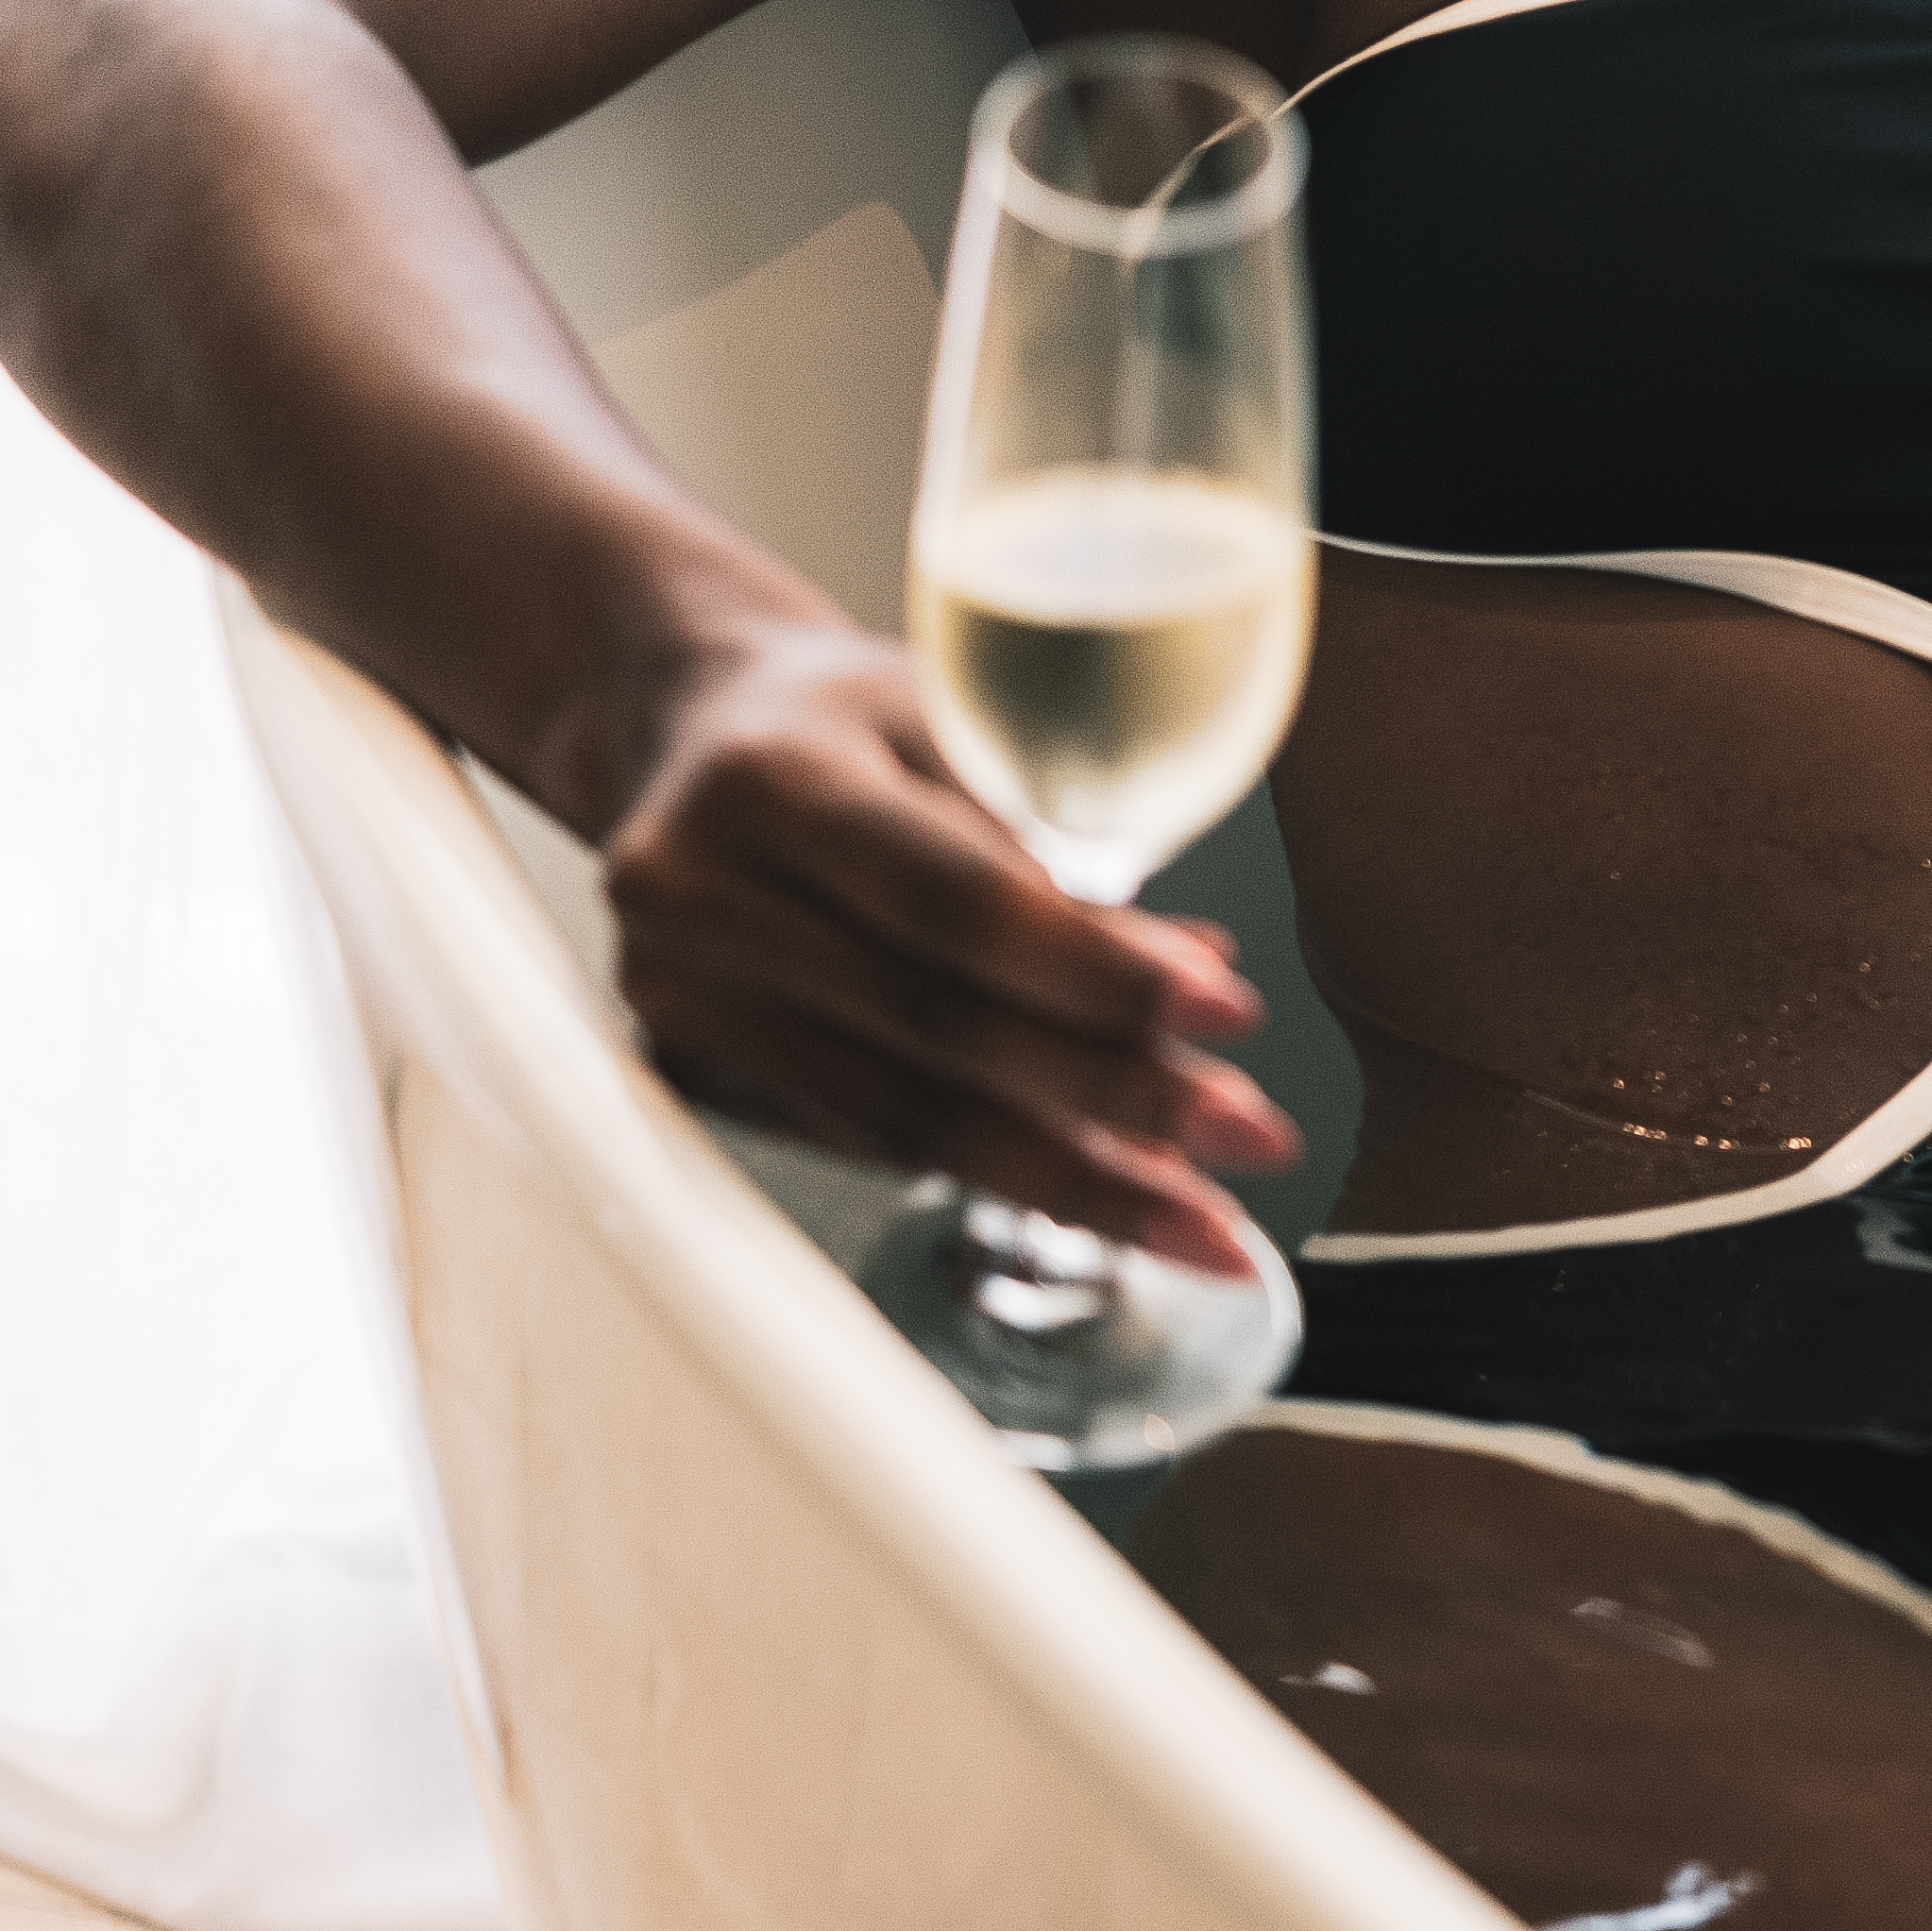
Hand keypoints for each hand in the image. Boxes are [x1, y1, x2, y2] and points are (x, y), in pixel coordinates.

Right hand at [591, 617, 1290, 1268]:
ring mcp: (679, 997)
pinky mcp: (689, 1071)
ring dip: (1070, 1175)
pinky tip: (1098, 1187)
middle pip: (937, 1028)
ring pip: (906, 1115)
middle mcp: (698, 898)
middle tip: (1252, 1136)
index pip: (956, 901)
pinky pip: (867, 1137)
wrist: (682, 737)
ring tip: (1199, 1210)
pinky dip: (994, 1168)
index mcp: (772, 780)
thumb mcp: (951, 721)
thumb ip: (1056, 837)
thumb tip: (1197, 976)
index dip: (1099, 971)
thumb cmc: (848, 720)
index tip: (1231, 1012)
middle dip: (1114, 1098)